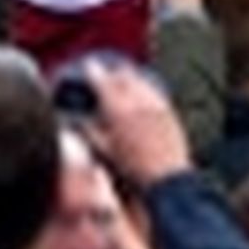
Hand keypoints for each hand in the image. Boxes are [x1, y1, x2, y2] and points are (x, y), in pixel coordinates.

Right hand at [80, 59, 189, 191]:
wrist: (166, 181)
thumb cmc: (133, 170)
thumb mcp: (105, 152)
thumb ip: (90, 133)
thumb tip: (80, 123)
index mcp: (116, 111)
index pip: (102, 82)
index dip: (94, 72)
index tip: (90, 67)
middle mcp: (136, 103)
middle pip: (123, 77)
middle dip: (113, 73)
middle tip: (107, 75)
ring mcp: (154, 106)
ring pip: (140, 82)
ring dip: (130, 78)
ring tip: (124, 78)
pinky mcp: (168, 113)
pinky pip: (155, 93)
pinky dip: (146, 88)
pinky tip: (144, 91)